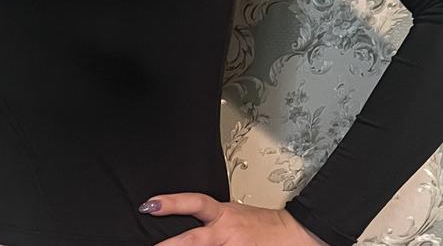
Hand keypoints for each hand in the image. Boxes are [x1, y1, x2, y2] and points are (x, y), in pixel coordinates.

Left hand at [139, 192, 328, 244]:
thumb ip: (209, 220)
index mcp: (223, 214)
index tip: (150, 205)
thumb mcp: (231, 215)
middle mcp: (226, 232)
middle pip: (194, 240)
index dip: (171, 203)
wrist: (292, 234)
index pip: (194, 203)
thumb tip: (182, 226)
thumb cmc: (260, 225)